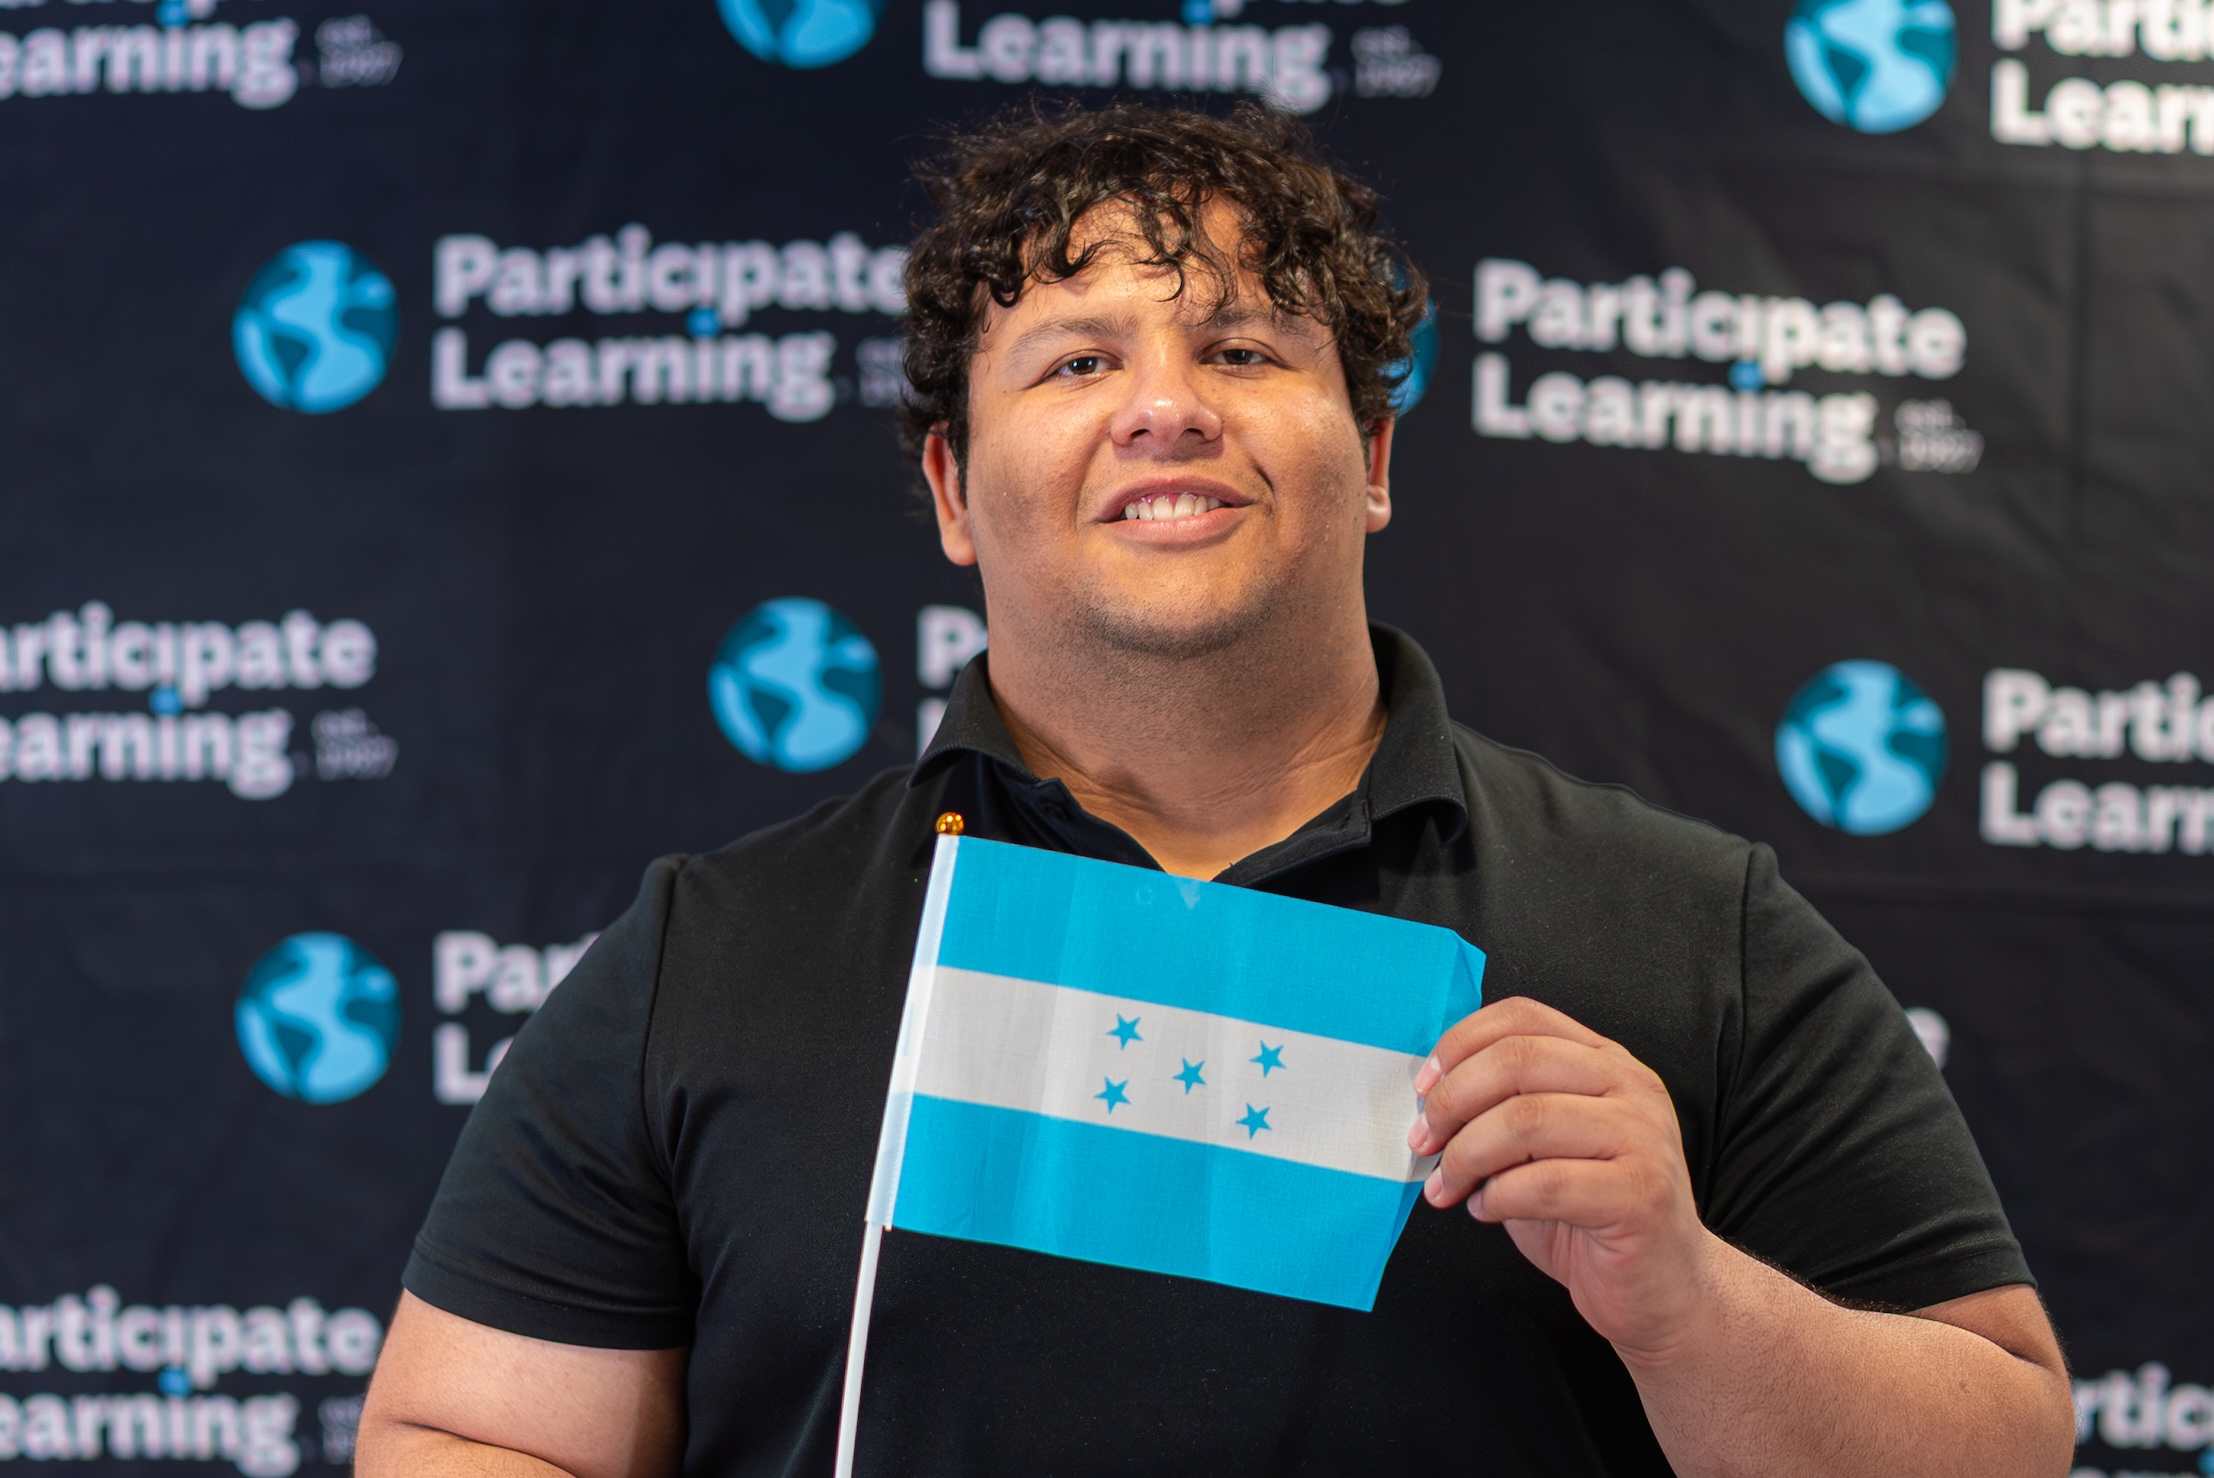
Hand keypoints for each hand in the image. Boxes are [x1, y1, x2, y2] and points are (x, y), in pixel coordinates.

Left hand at [1407, 997, 1718, 1361]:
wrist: (1663, 1288)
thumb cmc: (1591, 1214)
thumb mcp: (1542, 1145)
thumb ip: (1502, 1109)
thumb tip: (1428, 1100)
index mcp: (1604, 1061)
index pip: (1522, 1017)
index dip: (1460, 1044)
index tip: (1424, 1088)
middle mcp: (1630, 1087)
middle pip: (1517, 1060)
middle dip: (1453, 1102)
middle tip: (1424, 1142)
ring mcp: (1642, 1137)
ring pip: (1525, 1119)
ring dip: (1466, 1155)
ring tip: (1449, 1186)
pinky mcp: (1641, 1193)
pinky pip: (1544, 1183)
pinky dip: (1498, 1198)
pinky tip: (1486, 1211)